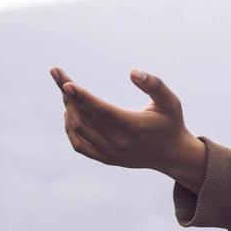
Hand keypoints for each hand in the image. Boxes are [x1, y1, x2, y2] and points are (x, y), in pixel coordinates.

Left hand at [51, 67, 206, 190]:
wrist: (173, 156)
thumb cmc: (170, 123)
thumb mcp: (170, 101)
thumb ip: (155, 84)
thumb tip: (132, 72)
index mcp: (135, 127)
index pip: (102, 111)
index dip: (82, 97)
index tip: (66, 84)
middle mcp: (120, 142)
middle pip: (85, 117)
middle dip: (68, 95)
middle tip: (58, 74)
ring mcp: (111, 153)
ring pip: (78, 129)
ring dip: (69, 108)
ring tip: (66, 90)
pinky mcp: (106, 158)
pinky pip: (78, 145)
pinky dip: (70, 127)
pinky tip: (69, 112)